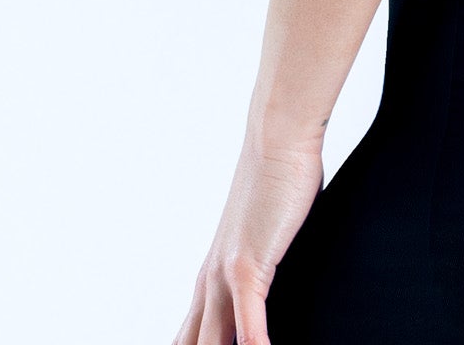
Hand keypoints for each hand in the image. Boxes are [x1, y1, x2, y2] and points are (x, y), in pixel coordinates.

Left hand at [174, 130, 324, 344]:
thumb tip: (270, 278)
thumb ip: (262, 267)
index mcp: (210, 280)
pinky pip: (247, 323)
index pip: (186, 342)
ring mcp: (223, 276)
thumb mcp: (264, 236)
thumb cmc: (277, 181)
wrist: (277, 138)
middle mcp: (209, 285)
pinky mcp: (247, 265)